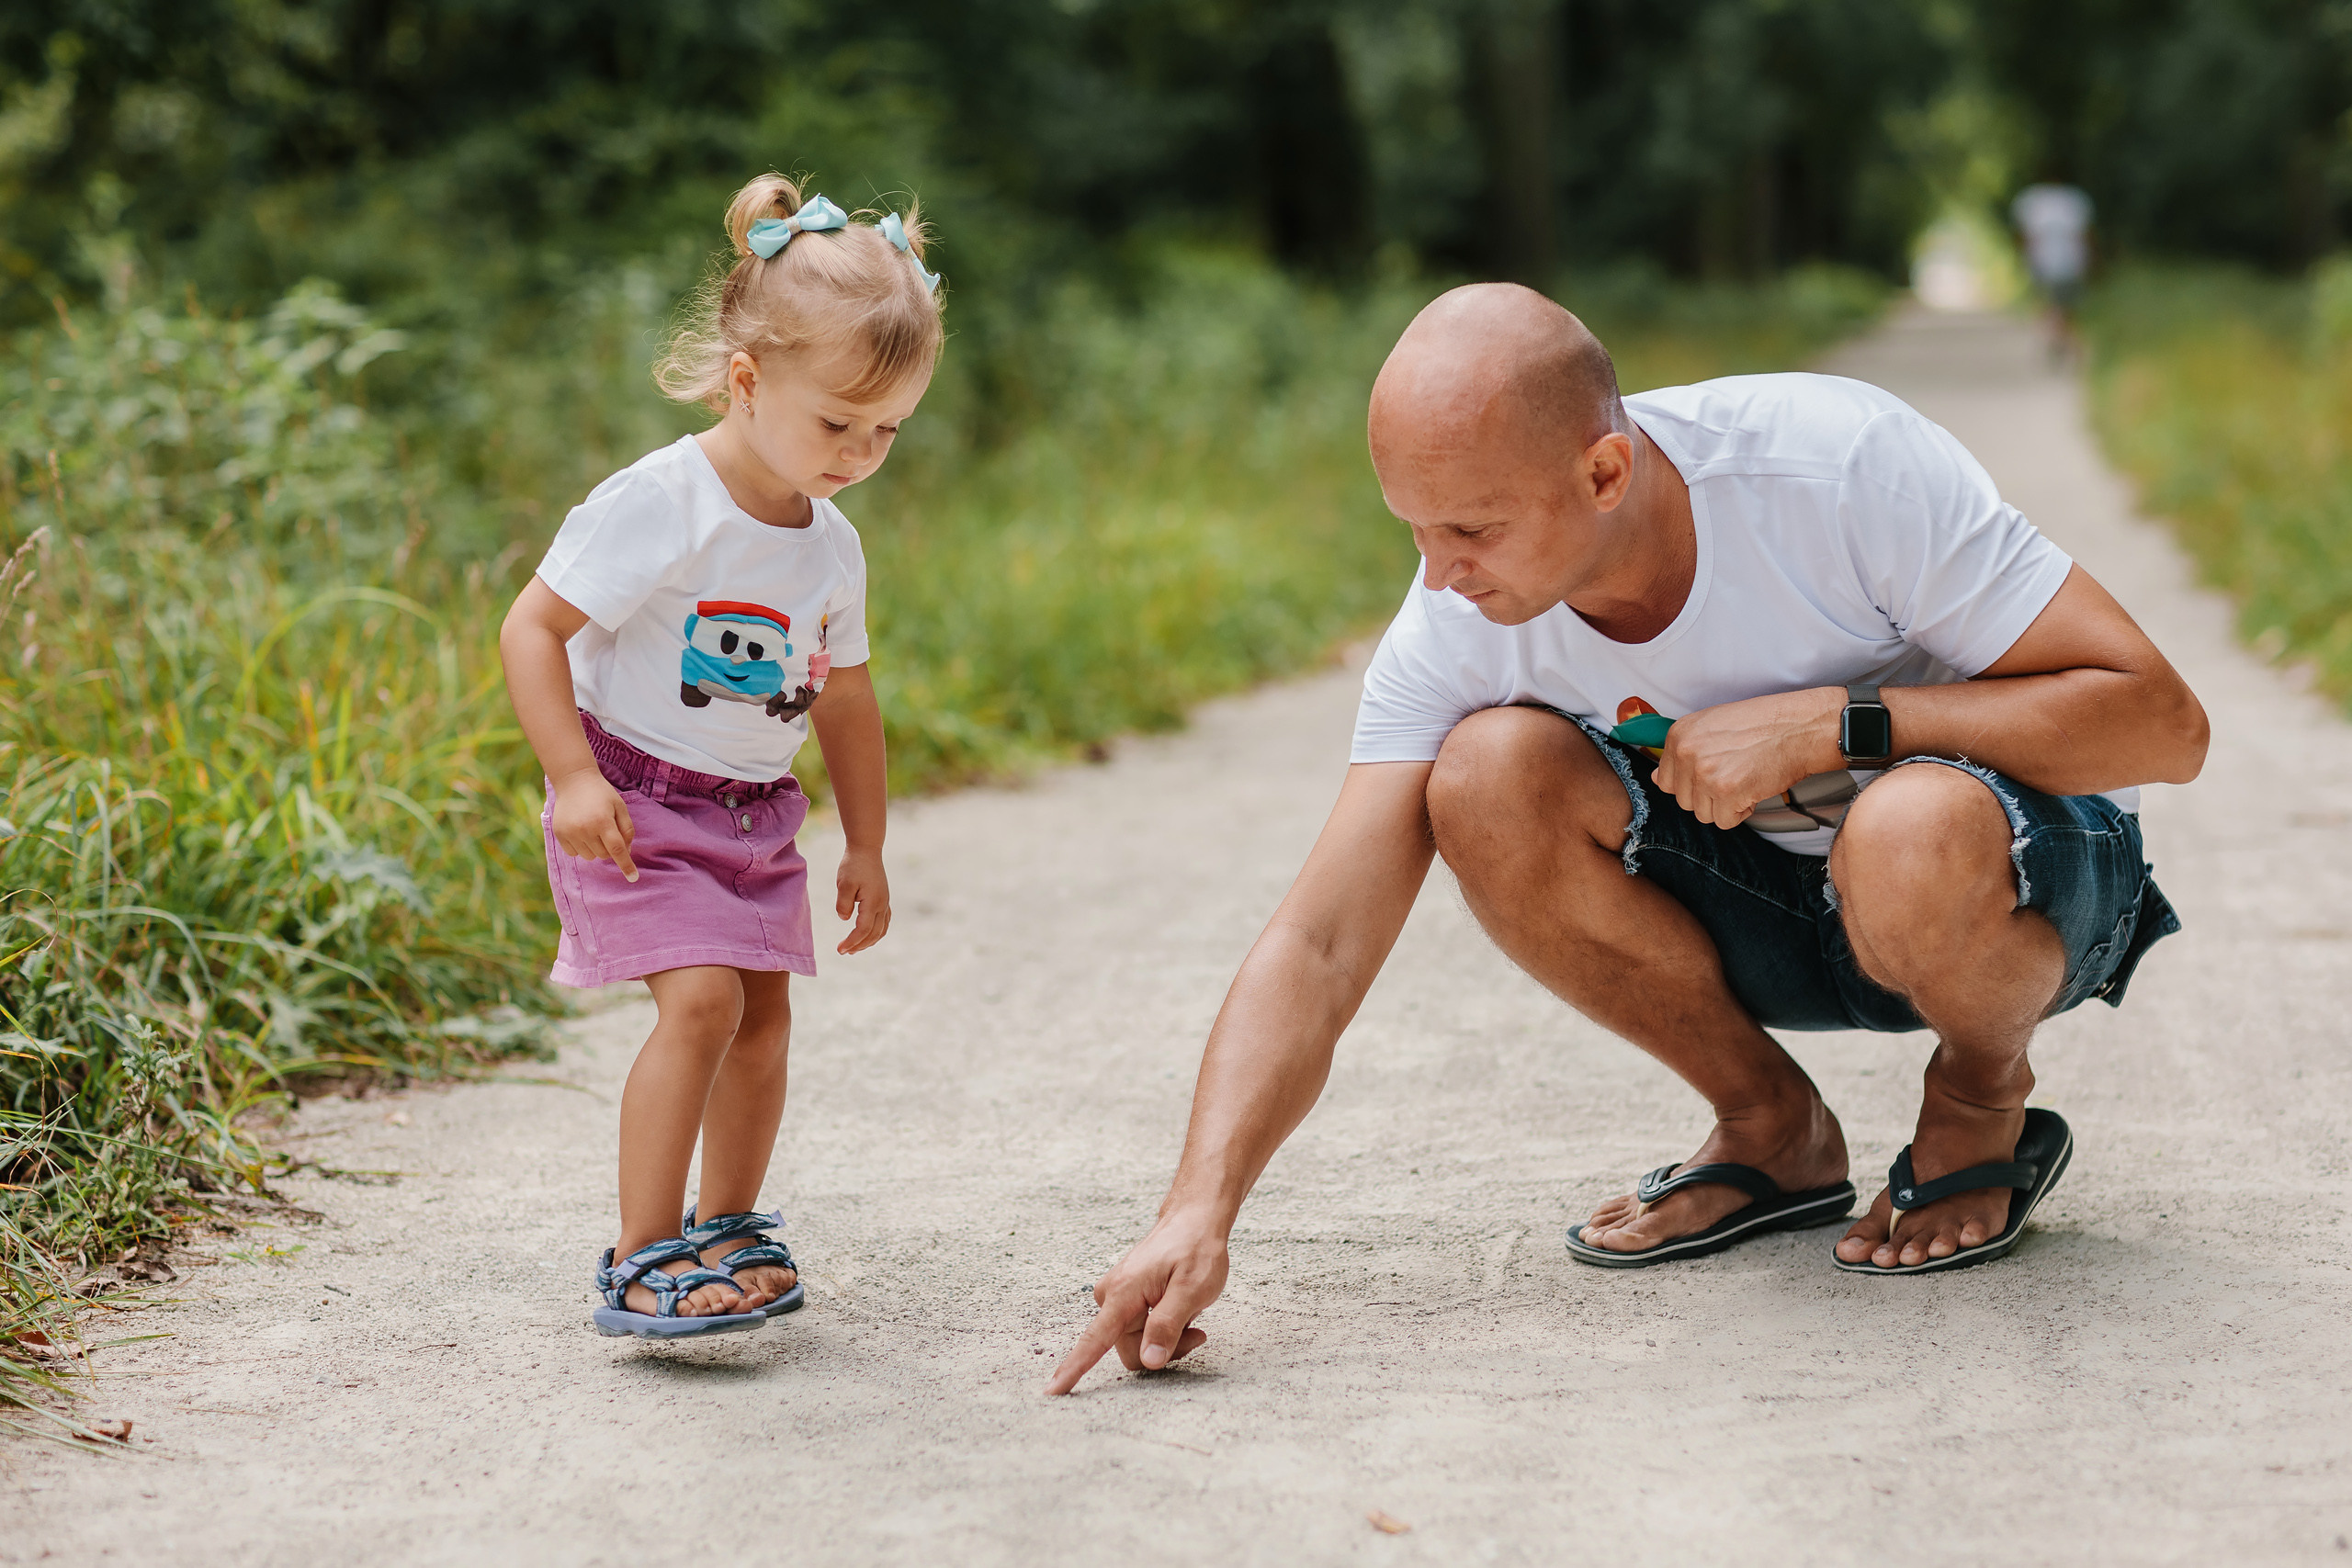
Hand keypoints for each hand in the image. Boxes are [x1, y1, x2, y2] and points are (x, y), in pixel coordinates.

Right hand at [549, 768, 636, 880]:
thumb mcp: (620, 807)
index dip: (626, 865)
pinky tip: (581, 830)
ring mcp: (570, 833)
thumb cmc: (602, 794)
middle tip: (606, 829)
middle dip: (609, 847)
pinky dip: (581, 847)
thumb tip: (626, 852)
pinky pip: (575, 853)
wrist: (574, 781)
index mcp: (603, 821)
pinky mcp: (559, 834)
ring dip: (595, 848)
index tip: (633, 878)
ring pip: (590, 856)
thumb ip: (627, 829)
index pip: (617, 850)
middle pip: (604, 855)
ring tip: (592, 827)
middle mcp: (585, 829)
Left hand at [834, 845, 889, 953]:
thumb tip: (844, 919)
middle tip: (844, 951)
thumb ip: (843, 903)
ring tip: (854, 948)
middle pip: (873, 933)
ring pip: (881, 930)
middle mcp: (882, 905)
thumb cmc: (853, 865)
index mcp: (873, 902)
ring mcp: (885, 902)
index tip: (840, 949)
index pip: (863, 929)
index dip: (852, 942)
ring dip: (869, 941)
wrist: (866, 849)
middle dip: (859, 945)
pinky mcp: (884, 899)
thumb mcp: (844, 883)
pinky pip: (884, 922)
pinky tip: (867, 935)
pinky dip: (876, 933)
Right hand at [1045, 1212, 1225, 1394]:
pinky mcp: (1125, 1299)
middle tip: (1197, 1333)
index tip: (1051, 1391)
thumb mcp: (1192, 1289)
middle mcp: (1111, 1296)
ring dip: (1167, 1340)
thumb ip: (1168, 1325)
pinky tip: (1180, 1309)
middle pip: (1131, 1351)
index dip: (1074, 1369)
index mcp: (1123, 1293)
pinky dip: (1163, 1329)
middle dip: (1164, 1350)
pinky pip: (1141, 1332)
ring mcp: (1117, 1298)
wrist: (1193, 1221)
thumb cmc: (1195, 1249)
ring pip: (1139, 1345)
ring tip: (1191, 1315)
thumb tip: (1148, 1360)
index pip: (1094, 1340)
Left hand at [1652, 687, 1843, 827]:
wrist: (1799, 727)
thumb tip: (1658, 778)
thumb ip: (1684, 751)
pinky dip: (1741, 812)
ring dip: (1725, 805)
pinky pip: (1724, 821)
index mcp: (1679, 734)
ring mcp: (1704, 772)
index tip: (1714, 773)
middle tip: (1736, 774)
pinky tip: (1754, 788)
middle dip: (1710, 796)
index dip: (1692, 784)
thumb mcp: (1712, 725)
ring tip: (1746, 779)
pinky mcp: (1726, 791)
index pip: (1666, 781)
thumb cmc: (1762, 724)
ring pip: (1702, 813)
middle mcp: (1686, 752)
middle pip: (1684, 800)